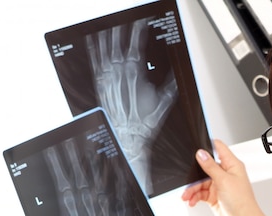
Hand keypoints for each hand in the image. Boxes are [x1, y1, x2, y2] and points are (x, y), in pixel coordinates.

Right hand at [41, 139, 149, 215]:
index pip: (63, 188)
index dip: (57, 168)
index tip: (53, 152)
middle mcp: (91, 215)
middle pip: (80, 181)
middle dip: (73, 160)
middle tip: (69, 143)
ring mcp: (109, 214)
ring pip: (100, 184)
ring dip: (94, 165)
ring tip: (90, 147)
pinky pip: (121, 194)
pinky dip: (118, 179)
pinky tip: (116, 165)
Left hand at [87, 19, 177, 195]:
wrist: (128, 137)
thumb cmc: (144, 123)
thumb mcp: (163, 102)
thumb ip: (170, 86)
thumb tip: (176, 76)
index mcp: (136, 76)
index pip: (136, 47)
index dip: (138, 34)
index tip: (139, 25)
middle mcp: (120, 75)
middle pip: (119, 46)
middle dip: (122, 33)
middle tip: (124, 23)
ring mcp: (108, 80)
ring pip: (106, 52)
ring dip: (108, 39)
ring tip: (109, 28)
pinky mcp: (101, 86)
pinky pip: (96, 64)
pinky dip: (94, 52)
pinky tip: (94, 43)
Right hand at [181, 140, 264, 215]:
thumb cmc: (242, 203)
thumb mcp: (224, 180)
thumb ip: (210, 166)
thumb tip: (201, 153)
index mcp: (233, 165)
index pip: (219, 148)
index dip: (207, 146)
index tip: (195, 148)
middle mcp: (226, 174)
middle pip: (205, 167)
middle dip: (194, 175)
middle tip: (186, 181)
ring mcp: (220, 186)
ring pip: (201, 182)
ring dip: (192, 189)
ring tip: (187, 196)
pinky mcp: (215, 197)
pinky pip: (201, 193)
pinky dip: (195, 197)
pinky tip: (192, 201)